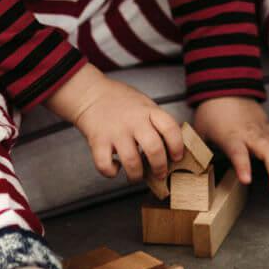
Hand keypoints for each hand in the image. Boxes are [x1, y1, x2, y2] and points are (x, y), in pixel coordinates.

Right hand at [71, 74, 185, 182]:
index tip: (177, 157)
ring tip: (137, 175)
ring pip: (132, 162)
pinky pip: (106, 165)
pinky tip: (115, 167)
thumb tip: (172, 145)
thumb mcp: (144, 104)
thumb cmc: (120, 100)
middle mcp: (133, 121)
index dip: (177, 146)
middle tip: (160, 173)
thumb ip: (157, 121)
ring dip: (137, 175)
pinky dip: (112, 172)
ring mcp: (115, 132)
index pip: (170, 128)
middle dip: (160, 167)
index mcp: (148, 111)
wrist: (91, 93)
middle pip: (154, 149)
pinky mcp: (98, 141)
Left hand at [191, 97, 268, 194]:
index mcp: (231, 135)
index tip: (247, 180)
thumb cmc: (211, 111)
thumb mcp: (199, 131)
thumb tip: (188, 169)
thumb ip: (196, 151)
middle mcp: (251, 134)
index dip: (243, 165)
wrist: (224, 86)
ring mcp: (264, 130)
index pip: (238, 151)